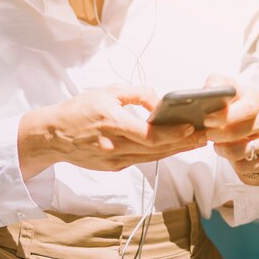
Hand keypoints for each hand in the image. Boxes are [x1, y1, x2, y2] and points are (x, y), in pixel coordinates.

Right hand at [18, 85, 206, 179]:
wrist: (52, 136)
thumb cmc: (78, 110)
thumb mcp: (106, 91)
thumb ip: (136, 94)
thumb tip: (159, 103)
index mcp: (111, 122)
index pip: (148, 134)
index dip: (172, 134)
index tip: (191, 128)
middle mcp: (113, 145)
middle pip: (155, 148)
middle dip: (183, 142)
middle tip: (206, 135)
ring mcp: (113, 160)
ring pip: (151, 157)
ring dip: (175, 150)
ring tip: (196, 141)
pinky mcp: (113, 167)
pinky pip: (141, 160)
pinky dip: (158, 153)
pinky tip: (174, 147)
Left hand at [203, 75, 258, 185]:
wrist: (247, 128)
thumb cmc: (231, 108)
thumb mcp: (224, 92)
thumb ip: (215, 87)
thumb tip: (208, 91)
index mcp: (256, 99)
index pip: (248, 106)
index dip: (227, 115)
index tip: (208, 120)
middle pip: (245, 130)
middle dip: (221, 134)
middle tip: (206, 135)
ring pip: (246, 150)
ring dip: (226, 150)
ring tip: (218, 144)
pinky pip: (249, 166)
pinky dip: (235, 163)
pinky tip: (231, 155)